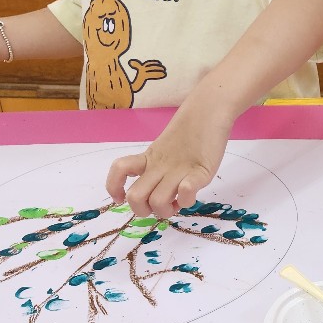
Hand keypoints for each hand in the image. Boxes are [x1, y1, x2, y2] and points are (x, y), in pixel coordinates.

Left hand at [105, 107, 231, 218]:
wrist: (209, 111)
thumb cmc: (189, 133)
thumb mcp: (164, 150)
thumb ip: (156, 169)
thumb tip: (149, 194)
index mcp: (148, 159)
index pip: (119, 170)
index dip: (113, 187)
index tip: (120, 198)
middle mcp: (159, 167)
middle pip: (135, 197)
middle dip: (144, 210)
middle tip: (159, 205)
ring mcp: (179, 170)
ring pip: (157, 201)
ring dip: (166, 210)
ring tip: (177, 202)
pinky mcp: (201, 172)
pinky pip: (186, 191)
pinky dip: (185, 200)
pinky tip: (189, 195)